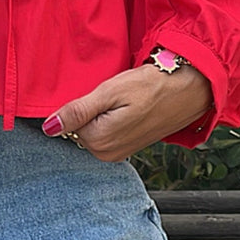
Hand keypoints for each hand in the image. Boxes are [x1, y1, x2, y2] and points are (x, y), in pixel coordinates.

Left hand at [44, 65, 213, 162]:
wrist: (189, 89)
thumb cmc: (152, 85)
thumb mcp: (110, 92)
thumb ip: (78, 111)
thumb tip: (49, 127)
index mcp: (99, 142)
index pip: (69, 123)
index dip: (82, 104)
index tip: (102, 95)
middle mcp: (107, 154)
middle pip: (80, 129)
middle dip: (90, 111)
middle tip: (114, 97)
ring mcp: (119, 153)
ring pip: (93, 130)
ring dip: (102, 115)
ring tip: (124, 101)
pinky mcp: (128, 147)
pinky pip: (107, 133)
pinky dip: (111, 120)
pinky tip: (128, 108)